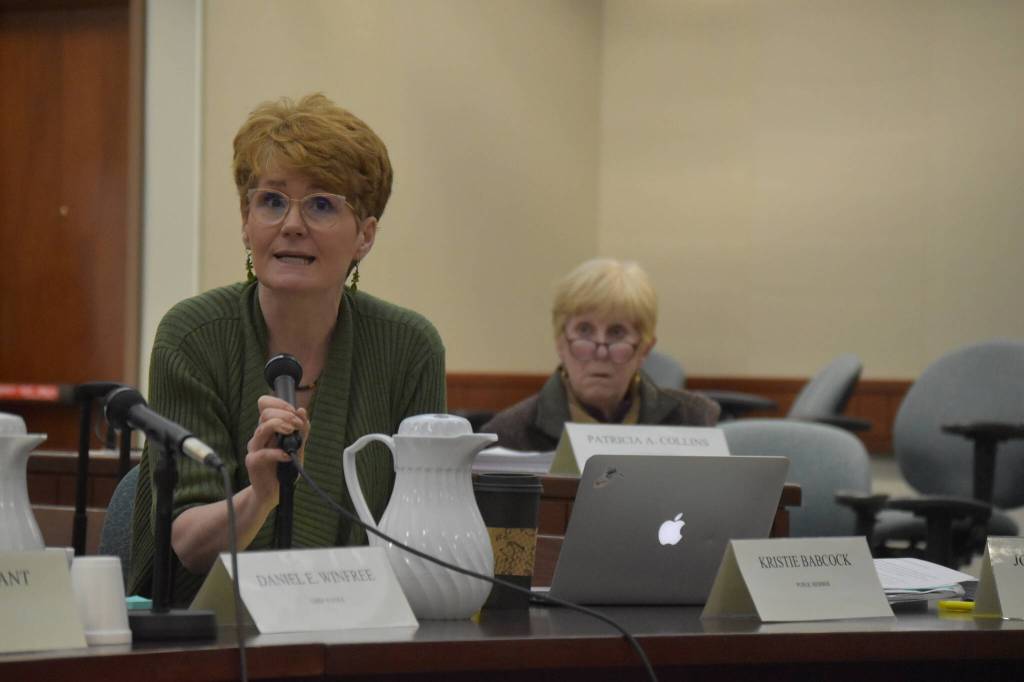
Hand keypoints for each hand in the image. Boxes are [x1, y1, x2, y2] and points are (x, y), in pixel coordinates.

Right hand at [245, 394, 308, 508]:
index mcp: (268, 428)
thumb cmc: (284, 467)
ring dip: (280, 426)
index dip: (280, 403)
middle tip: (297, 425)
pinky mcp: (253, 462)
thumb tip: (302, 411)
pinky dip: (277, 453)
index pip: (265, 404)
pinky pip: (263, 453)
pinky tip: (287, 456)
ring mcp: (255, 448)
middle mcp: (260, 435)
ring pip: (262, 428)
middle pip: (265, 413)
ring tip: (292, 433)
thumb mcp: (297, 446)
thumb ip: (302, 430)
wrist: (274, 490)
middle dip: (285, 415)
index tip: (295, 412)